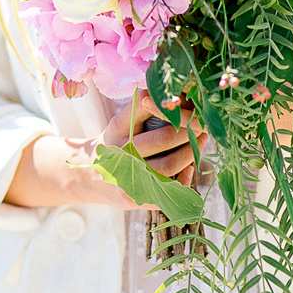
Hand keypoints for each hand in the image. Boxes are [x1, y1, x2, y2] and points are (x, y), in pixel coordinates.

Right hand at [4, 92, 207, 210]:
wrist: (91, 178)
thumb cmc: (114, 144)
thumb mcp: (120, 123)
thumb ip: (140, 109)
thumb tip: (166, 93)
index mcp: (116, 131)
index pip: (146, 110)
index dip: (171, 107)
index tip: (188, 103)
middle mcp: (120, 155)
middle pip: (164, 138)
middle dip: (188, 130)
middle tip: (201, 124)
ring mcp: (129, 179)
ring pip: (170, 165)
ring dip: (191, 152)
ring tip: (200, 142)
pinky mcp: (139, 199)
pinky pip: (170, 189)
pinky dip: (184, 177)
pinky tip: (188, 167)